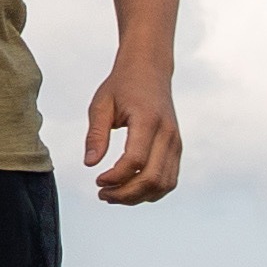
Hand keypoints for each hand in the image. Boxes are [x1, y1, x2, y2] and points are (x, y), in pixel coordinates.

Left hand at [84, 61, 182, 204]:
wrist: (150, 69)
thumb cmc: (123, 85)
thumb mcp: (101, 104)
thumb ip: (96, 134)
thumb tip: (90, 164)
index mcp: (148, 120)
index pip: (135, 160)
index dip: (116, 177)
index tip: (98, 180)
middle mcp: (167, 133)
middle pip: (152, 178)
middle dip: (126, 194)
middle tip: (103, 194)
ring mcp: (176, 142)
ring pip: (164, 184)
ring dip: (138, 197)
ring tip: (114, 194)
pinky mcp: (176, 149)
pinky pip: (169, 179)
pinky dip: (150, 191)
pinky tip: (129, 189)